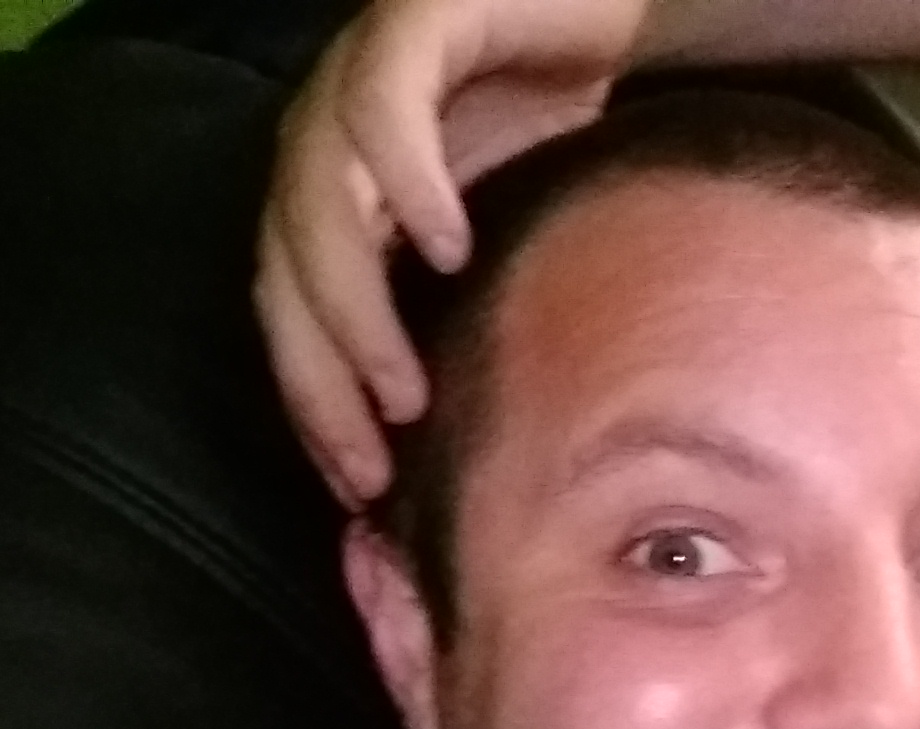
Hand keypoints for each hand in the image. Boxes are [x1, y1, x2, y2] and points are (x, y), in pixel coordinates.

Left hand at [258, 0, 648, 503]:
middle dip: (320, 380)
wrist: (634, 13)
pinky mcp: (415, 19)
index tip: (358, 490)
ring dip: (350, 307)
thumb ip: (493, 312)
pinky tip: (448, 242)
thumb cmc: (585, 133)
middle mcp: (334, 138)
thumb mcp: (528, 243)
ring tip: (402, 385)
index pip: (295, 315)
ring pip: (313, 201)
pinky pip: (383, 104)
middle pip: (284, 271)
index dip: (314, 406)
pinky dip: (405, 178)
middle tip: (371, 463)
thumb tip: (501, 441)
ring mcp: (363, 76)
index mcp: (348, 196)